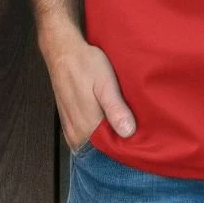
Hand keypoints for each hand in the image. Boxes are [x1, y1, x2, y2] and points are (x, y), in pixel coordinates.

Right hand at [38, 20, 136, 152]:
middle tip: (135, 130)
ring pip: (93, 143)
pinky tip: (107, 121)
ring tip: (123, 124)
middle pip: (101, 149)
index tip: (140, 139)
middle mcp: (76, 133)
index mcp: (86, 127)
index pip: (109, 151)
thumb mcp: (105, 83)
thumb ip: (115, 109)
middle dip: (117, 143)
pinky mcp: (68, 122)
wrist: (63, 52)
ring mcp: (70, 129)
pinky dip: (96, 132)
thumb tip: (128, 133)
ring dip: (107, 137)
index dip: (126, 147)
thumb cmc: (86, 64)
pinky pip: (85, 136)